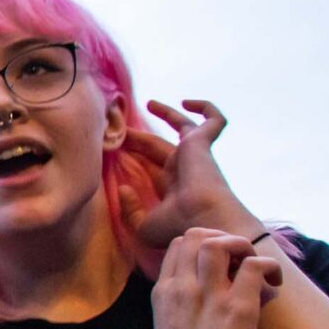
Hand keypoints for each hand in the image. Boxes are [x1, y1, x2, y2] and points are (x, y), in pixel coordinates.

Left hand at [116, 100, 261, 257]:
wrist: (202, 220)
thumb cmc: (176, 227)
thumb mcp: (143, 226)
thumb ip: (130, 209)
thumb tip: (123, 188)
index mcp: (172, 188)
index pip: (152, 167)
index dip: (135, 156)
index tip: (114, 147)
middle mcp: (185, 170)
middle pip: (159, 147)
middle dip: (140, 137)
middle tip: (118, 127)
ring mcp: (195, 155)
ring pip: (184, 128)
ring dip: (167, 114)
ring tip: (149, 103)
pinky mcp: (203, 143)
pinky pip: (214, 120)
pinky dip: (206, 108)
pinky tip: (186, 102)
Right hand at [149, 228, 283, 328]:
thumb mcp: (168, 326)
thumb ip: (181, 302)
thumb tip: (212, 287)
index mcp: (163, 292)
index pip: (179, 245)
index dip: (204, 245)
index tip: (221, 267)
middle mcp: (182, 287)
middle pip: (198, 235)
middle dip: (224, 240)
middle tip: (240, 265)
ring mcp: (209, 296)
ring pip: (222, 243)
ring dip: (244, 248)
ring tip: (255, 270)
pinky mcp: (238, 309)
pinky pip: (256, 264)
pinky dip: (269, 267)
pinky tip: (274, 285)